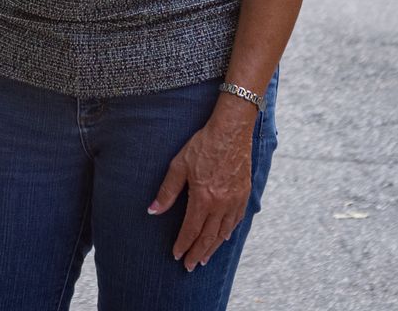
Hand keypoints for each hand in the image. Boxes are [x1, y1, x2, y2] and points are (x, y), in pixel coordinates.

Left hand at [147, 97, 254, 270]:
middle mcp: (221, 203)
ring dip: (213, 247)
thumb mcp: (179, 165)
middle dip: (197, 252)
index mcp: (203, 198)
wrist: (231, 131)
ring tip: (204, 258)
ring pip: (223, 232)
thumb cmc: (203, 145)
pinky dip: (229, 232)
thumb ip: (167, 191)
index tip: (176, 255)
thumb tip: (153, 211)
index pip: (191, 230)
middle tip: (189, 266)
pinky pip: (237, 220)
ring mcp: (235, 200)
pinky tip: (224, 237)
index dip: (182, 244)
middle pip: (208, 236)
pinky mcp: (244, 193)